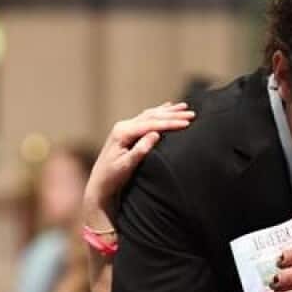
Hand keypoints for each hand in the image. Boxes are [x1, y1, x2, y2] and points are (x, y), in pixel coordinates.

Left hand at [83, 102, 194, 218]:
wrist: (99, 184)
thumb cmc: (112, 177)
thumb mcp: (126, 166)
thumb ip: (140, 150)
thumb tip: (155, 134)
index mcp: (122, 132)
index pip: (151, 124)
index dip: (170, 123)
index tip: (187, 123)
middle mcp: (123, 126)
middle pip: (152, 116)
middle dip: (173, 114)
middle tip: (192, 114)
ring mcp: (124, 127)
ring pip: (150, 115)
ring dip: (168, 111)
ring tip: (185, 107)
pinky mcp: (127, 132)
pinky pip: (146, 118)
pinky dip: (159, 113)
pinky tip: (167, 107)